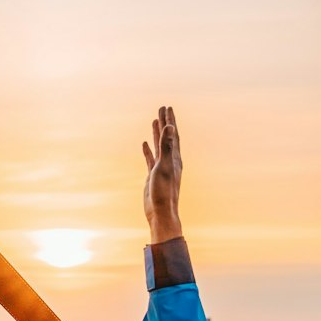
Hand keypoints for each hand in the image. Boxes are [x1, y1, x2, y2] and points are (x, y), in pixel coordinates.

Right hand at [142, 106, 182, 244]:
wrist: (160, 212)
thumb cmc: (164, 191)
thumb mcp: (164, 166)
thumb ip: (167, 146)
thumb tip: (171, 127)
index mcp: (175, 159)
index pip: (173, 135)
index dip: (170, 120)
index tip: (167, 107)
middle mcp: (170, 162)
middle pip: (167, 137)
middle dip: (165, 122)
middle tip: (162, 108)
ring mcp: (161, 168)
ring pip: (159, 146)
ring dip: (157, 133)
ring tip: (155, 120)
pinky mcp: (153, 175)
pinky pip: (151, 158)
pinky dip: (148, 149)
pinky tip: (145, 144)